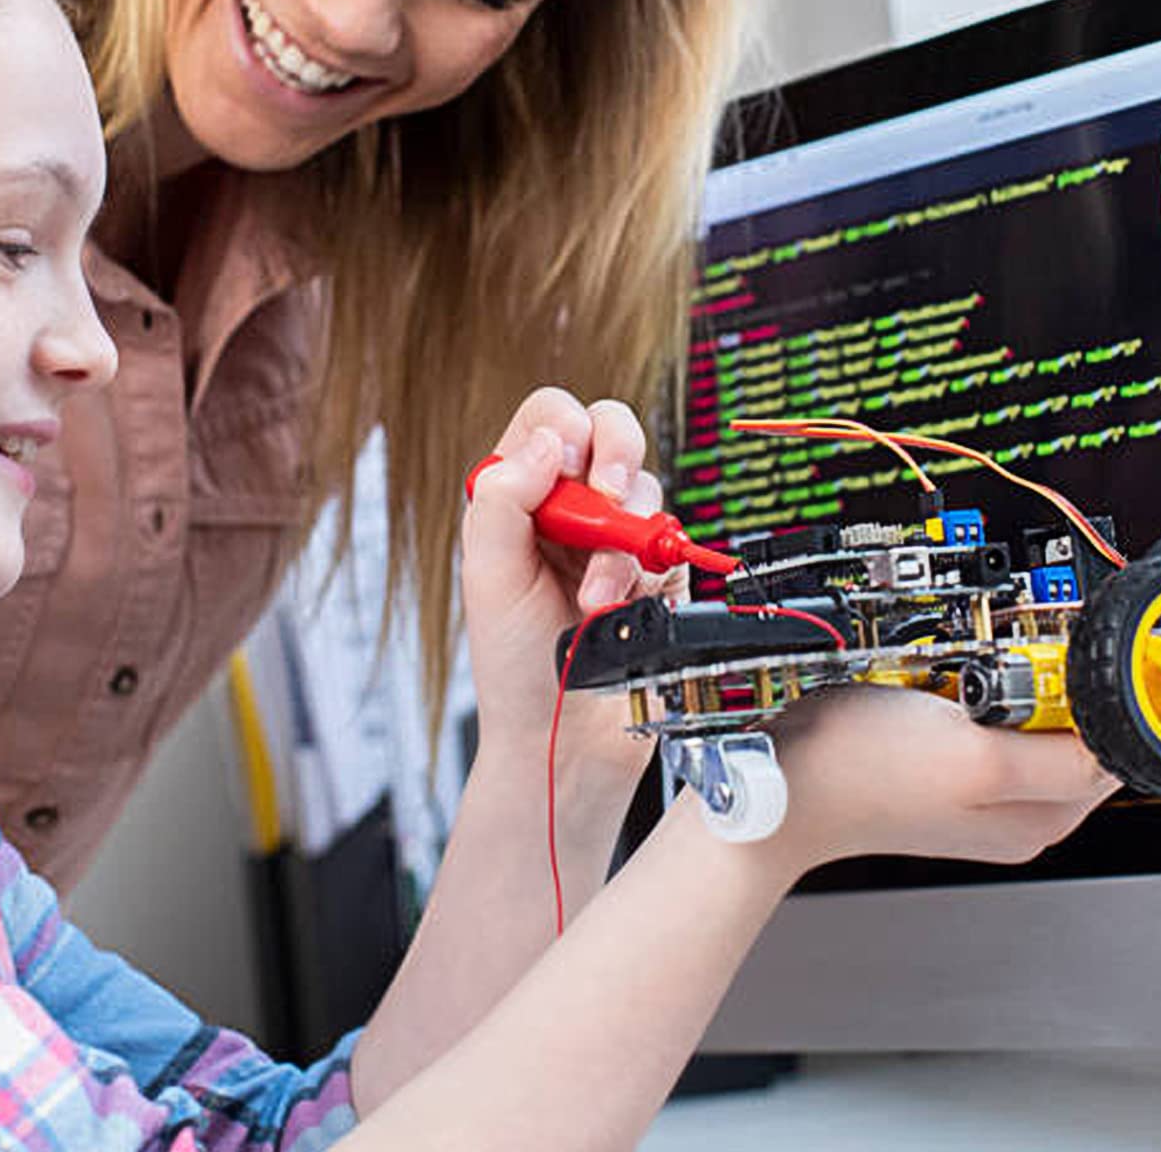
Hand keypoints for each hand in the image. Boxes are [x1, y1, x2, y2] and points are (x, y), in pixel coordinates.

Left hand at [461, 388, 680, 776]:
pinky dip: (648, 575)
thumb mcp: (488, 577)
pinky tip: (618, 609)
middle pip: (612, 430)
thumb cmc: (515, 664)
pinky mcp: (658, 571)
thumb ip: (504, 500)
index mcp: (521, 495)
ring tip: (595, 595)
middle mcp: (571, 507)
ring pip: (646, 489)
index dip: (565, 426)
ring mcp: (618, 536)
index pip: (550, 418)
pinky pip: (672, 544)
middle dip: (616, 455)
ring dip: (622, 542)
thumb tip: (546, 444)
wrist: (562, 741)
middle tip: (608, 495)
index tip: (566, 463)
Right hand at [764, 685, 1120, 883]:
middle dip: (1039, 689)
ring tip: (948, 681)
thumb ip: (1059, 756)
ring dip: (993, 685)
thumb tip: (1120, 747)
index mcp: (1038, 819)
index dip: (1094, 700)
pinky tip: (926, 685)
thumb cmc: (863, 771)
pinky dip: (956, 689)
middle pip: (1065, 728)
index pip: (1110, 750)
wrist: (781, 777)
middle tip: (989, 676)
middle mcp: (1010, 809)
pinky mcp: (933, 763)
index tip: (1060, 668)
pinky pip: (970, 713)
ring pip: (1015, 715)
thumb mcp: (978, 756)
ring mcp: (969, 786)